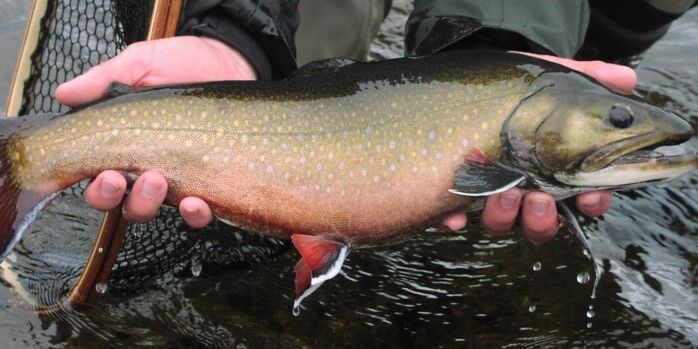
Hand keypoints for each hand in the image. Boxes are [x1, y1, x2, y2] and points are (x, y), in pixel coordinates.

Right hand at [56, 36, 255, 227]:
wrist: (231, 60)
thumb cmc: (182, 64)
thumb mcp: (140, 64)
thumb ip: (104, 79)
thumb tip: (64, 93)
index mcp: (122, 146)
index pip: (98, 180)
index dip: (96, 188)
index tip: (104, 174)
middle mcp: (145, 168)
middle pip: (122, 204)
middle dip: (119, 197)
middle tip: (128, 177)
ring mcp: (178, 177)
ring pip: (154, 209)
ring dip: (149, 203)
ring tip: (158, 181)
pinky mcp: (209, 182)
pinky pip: (198, 213)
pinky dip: (194, 215)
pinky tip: (195, 203)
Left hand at [441, 53, 637, 242]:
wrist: (460, 84)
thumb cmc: (510, 86)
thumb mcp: (545, 80)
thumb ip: (585, 78)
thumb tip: (628, 79)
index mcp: (553, 168)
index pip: (584, 197)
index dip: (592, 203)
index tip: (590, 198)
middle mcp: (523, 188)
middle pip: (541, 222)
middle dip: (543, 218)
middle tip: (539, 198)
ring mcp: (487, 194)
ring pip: (502, 224)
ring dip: (505, 216)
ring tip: (504, 192)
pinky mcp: (453, 194)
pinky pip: (452, 219)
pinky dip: (454, 221)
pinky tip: (454, 216)